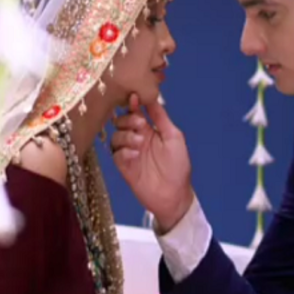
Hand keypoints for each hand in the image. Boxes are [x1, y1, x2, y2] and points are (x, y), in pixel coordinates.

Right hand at [110, 94, 193, 232]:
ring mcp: (129, 152)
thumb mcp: (174, 137)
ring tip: (139, 143)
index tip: (134, 98)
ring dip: (126, 136)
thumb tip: (152, 97)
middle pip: (121, 121)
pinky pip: (115, 154)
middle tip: (139, 126)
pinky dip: (123, 152)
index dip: (132, 104)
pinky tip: (135, 155)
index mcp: (149, 129)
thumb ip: (161, 118)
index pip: (135, 112)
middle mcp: (137, 138)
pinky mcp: (123, 166)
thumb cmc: (178, 165)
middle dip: (127, 120)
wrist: (173, 195)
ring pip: (116, 136)